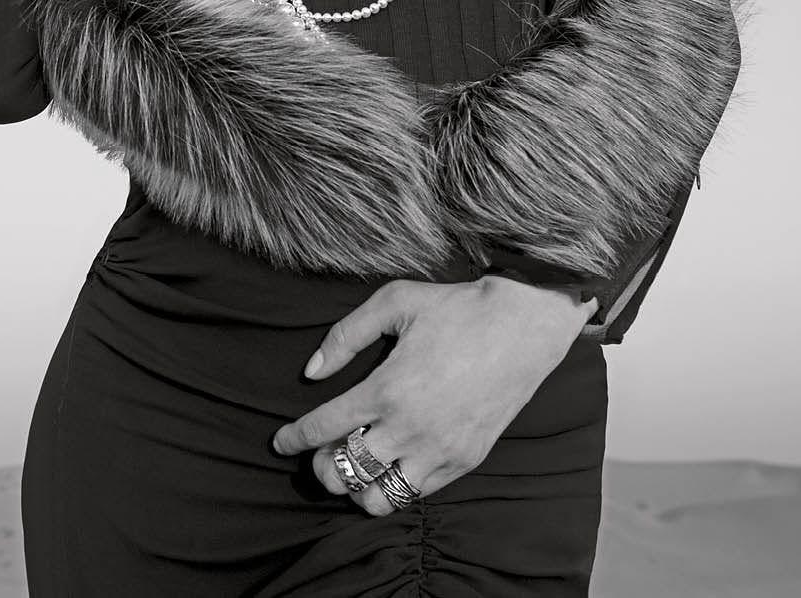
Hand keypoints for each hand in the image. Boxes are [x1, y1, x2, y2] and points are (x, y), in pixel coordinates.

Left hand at [270, 276, 595, 515]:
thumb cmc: (454, 309)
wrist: (521, 327)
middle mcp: (409, 428)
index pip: (323, 427)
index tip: (279, 441)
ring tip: (351, 467)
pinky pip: (416, 495)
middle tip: (317, 452)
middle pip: (343, 473)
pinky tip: (387, 467)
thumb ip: (346, 335)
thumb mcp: (394, 303)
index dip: (294, 439)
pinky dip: (393, 488)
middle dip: (319, 467)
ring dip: (355, 488)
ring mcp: (438, 450)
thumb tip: (311, 371)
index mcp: (387, 388)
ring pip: (378, 498)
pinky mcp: (463, 461)